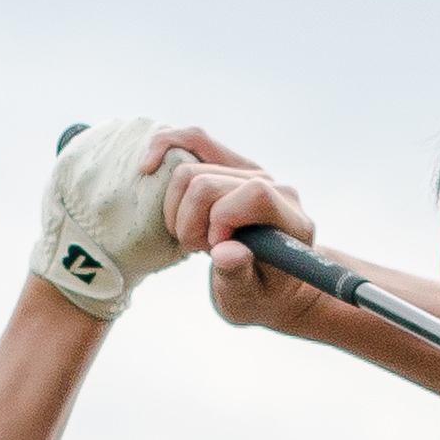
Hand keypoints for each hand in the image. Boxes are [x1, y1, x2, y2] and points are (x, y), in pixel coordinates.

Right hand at [30, 118, 312, 315]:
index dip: (222, 218)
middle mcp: (276, 188)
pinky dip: (165, 146)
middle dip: (190, 222)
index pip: (254, 194)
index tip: (215, 249)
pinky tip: (147, 167)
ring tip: (194, 236)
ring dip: (177, 209)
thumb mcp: (248, 300)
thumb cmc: (259, 295)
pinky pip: (193, 139)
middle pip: (208, 183)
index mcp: (291, 221)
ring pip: (190, 169)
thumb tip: (226, 251)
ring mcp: (252, 172)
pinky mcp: (229, 164)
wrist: (270, 282)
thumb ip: (238, 276)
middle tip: (200, 250)